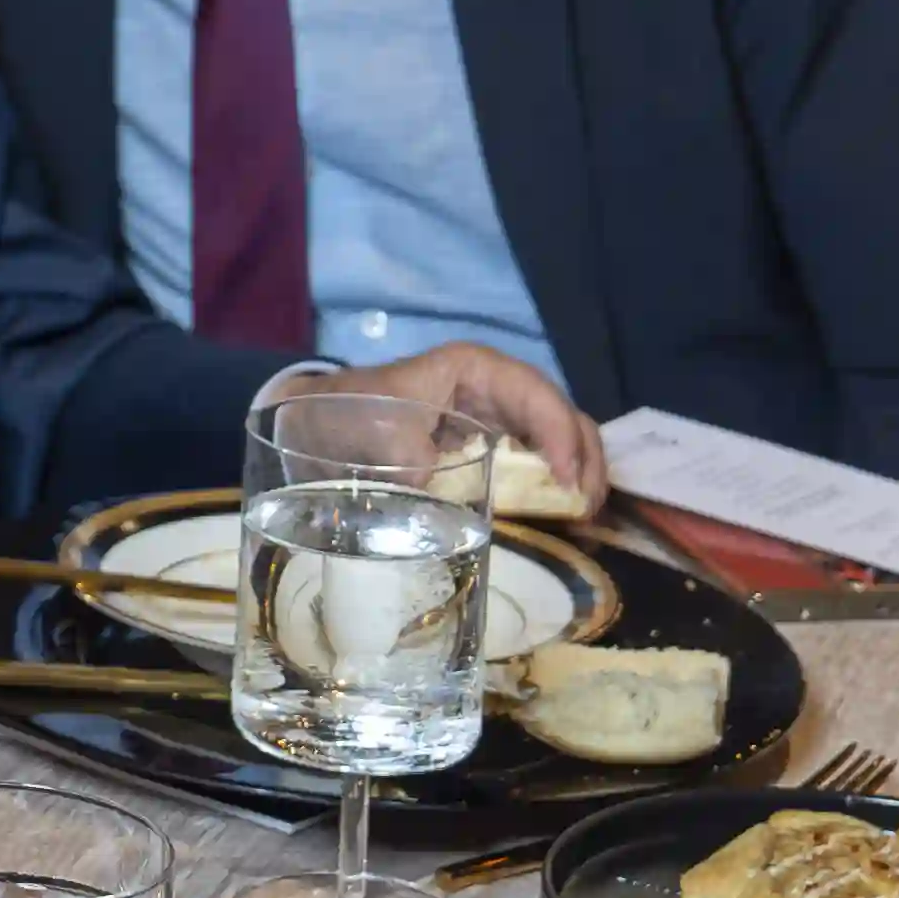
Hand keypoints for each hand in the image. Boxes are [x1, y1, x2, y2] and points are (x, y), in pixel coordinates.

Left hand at [310, 343, 602, 511]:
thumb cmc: (347, 413)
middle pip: (564, 419)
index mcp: (475, 370)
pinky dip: (552, 496)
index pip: (536, 396)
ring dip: (577, 482)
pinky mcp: (490, 455)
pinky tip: (561, 527)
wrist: (314, 426)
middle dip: (584, 463)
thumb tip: (438, 487)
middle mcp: (497, 393)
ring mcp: (497, 423)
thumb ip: (412, 456)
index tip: (565, 482)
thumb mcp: (376, 430)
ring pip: (560, 445)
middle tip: (585, 512)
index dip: (560, 435)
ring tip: (582, 525)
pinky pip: (534, 470)